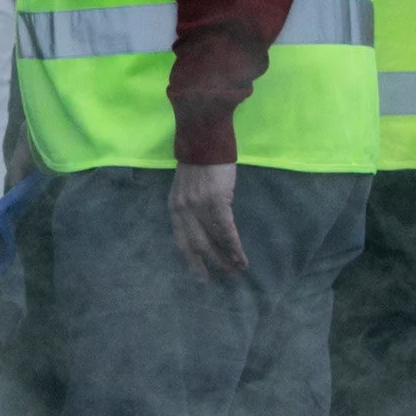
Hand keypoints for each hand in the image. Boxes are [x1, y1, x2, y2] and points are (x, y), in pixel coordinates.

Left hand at [169, 161, 248, 281]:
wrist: (205, 139)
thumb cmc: (199, 161)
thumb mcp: (187, 187)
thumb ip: (191, 207)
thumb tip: (206, 227)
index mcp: (175, 207)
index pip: (181, 241)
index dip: (191, 261)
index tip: (199, 277)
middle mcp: (183, 210)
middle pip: (197, 245)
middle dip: (212, 264)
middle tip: (226, 277)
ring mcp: (199, 207)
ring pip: (213, 241)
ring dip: (227, 259)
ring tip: (238, 270)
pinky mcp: (216, 202)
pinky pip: (226, 231)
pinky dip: (234, 247)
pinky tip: (241, 258)